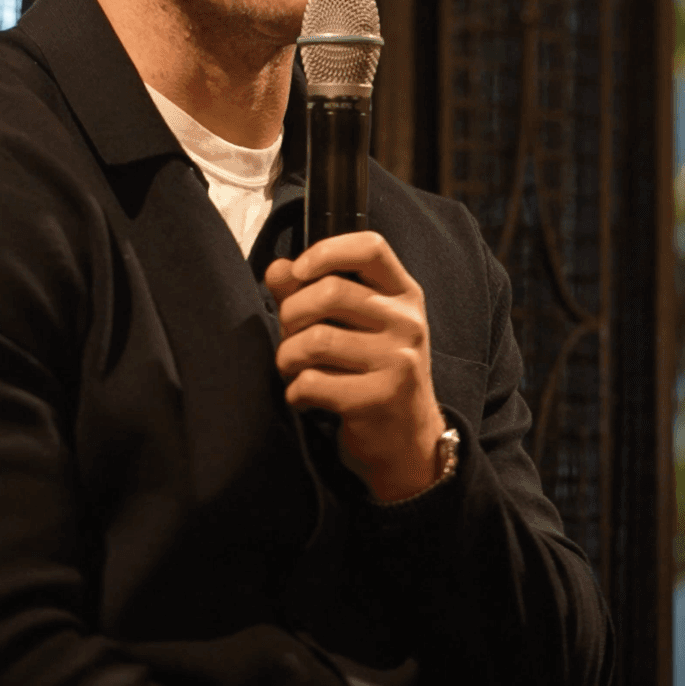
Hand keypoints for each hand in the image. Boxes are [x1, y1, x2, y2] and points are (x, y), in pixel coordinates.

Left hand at [265, 232, 445, 502]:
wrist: (407, 438)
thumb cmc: (372, 370)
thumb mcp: (354, 324)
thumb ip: (311, 291)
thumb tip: (277, 268)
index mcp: (403, 294)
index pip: (371, 247)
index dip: (326, 251)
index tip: (300, 271)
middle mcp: (407, 322)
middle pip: (330, 292)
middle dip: (291, 313)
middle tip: (289, 334)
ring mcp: (398, 361)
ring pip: (315, 340)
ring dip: (288, 356)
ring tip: (293, 367)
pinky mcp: (379, 399)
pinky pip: (313, 383)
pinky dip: (295, 391)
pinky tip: (304, 395)